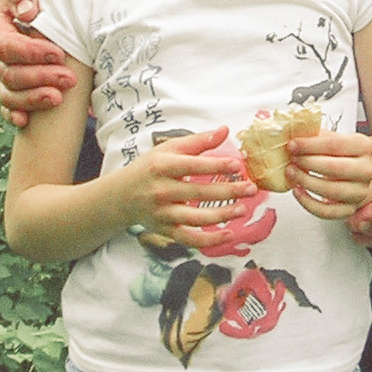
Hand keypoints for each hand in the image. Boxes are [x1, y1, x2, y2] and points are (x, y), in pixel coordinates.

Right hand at [0, 0, 75, 126]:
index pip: (7, 46)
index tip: (58, 54)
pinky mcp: (12, 83)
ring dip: (32, 99)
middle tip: (69, 79)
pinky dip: (15, 113)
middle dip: (40, 78)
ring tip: (57, 98)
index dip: (31, 54)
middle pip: (9, 74)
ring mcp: (1, 70)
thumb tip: (28, 11)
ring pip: (8, 93)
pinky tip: (26, 121)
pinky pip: (7, 105)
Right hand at [123, 127, 259, 249]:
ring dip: (222, 215)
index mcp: (163, 167)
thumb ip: (198, 141)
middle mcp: (161, 191)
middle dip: (228, 191)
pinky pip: (190, 239)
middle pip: (199, 192)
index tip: (237, 166)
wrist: (120, 196)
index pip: (193, 166)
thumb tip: (224, 130)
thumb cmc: (150, 168)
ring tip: (243, 209)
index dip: (216, 166)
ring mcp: (163, 213)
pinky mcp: (165, 230)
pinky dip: (209, 240)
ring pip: (196, 218)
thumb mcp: (169, 149)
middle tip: (251, 188)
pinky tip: (228, 233)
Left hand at [285, 132, 371, 219]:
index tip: (293, 144)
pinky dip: (308, 203)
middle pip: (334, 168)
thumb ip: (315, 135)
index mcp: (364, 146)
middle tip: (292, 159)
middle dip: (307, 163)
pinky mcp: (349, 209)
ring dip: (305, 182)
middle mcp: (366, 170)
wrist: (358, 175)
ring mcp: (359, 192)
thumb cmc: (342, 155)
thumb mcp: (333, 139)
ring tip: (291, 173)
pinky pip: (327, 212)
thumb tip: (293, 131)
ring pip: (330, 191)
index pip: (336, 144)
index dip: (310, 145)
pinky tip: (298, 191)